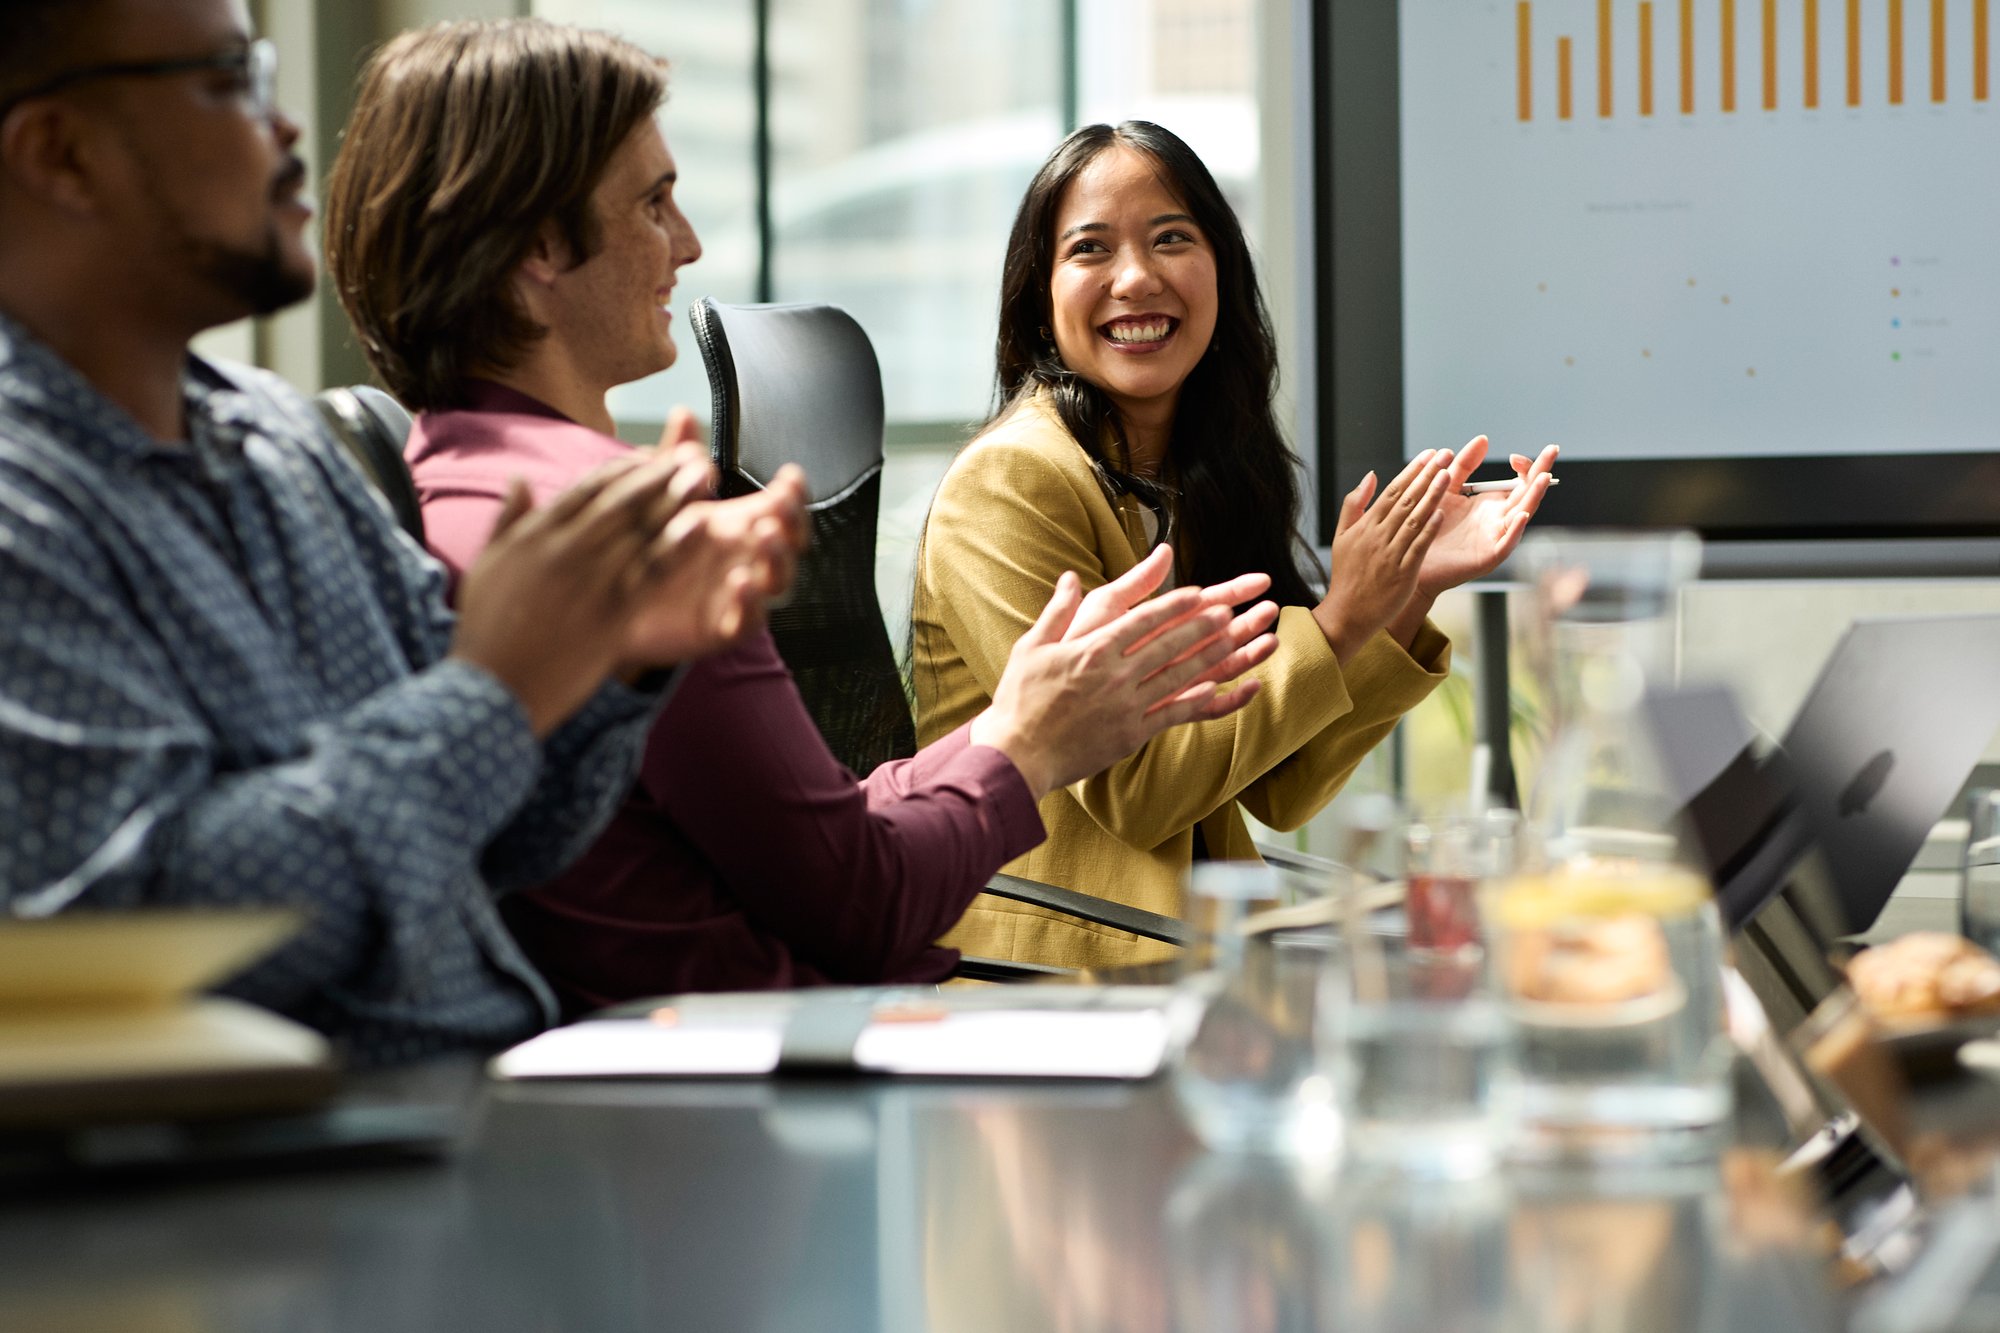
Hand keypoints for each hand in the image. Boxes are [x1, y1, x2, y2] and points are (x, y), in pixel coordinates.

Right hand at [450, 447, 718, 735]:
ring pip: (640, 531)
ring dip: (676, 499)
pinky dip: (676, 547)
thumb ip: (508, 520)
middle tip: (690, 453)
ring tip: (704, 475)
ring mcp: (590, 582)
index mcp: (535, 535)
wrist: (492, 688)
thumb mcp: (488, 565)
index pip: (586, 488)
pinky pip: (651, 574)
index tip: (649, 454)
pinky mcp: (611, 614)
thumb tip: (518, 480)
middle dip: (658, 473)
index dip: (622, 468)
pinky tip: (700, 526)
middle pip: (621, 502)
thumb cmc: (486, 630)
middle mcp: (564, 550)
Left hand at [619, 452, 810, 668]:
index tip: (791, 476)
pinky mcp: (722, 628)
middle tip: (781, 506)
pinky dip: (750, 604)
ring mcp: (739, 595)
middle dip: (793, 522)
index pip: (781, 508)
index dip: (793, 494)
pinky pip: (747, 620)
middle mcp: (746, 559)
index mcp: (739, 526)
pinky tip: (740, 582)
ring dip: (778, 558)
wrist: (614, 605)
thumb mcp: (657, 500)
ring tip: (763, 536)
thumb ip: (675, 460)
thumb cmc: (647, 550)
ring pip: (777, 582)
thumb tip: (684, 413)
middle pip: (789, 543)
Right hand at [970, 549, 1280, 798]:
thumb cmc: (1020, 699)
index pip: (1143, 619)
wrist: (1017, 754)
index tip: (1201, 592)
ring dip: (1217, 655)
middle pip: (1173, 643)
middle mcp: (1116, 675)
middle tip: (1239, 608)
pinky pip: (1177, 713)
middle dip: (1209, 623)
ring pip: (1183, 675)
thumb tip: (1071, 578)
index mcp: (1093, 649)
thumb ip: (1059, 611)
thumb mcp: (1031, 646)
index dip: (1176, 604)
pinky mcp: (1134, 733)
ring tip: (1244, 640)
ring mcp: (1129, 705)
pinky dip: (1205, 700)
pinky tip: (1229, 688)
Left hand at [1064, 545, 1277, 698]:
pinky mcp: (1163, 713)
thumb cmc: (1071, 651)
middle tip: (1273, 610)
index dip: (1232, 591)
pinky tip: (1251, 688)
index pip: (1201, 604)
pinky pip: (1201, 708)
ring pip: (1216, 668)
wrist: (1052, 701)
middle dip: (1246, 621)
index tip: (1261, 580)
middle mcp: (1165, 653)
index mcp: (1153, 625)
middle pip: (1215, 635)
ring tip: (1272, 642)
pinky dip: (1228, 700)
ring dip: (1244, 655)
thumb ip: (1135, 584)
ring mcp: (1167, 683)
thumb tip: (1165, 550)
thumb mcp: (1102, 610)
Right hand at [1312, 448, 1452, 660]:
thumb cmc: (1347, 576)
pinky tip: (1440, 513)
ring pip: (1414, 519)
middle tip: (1445, 456)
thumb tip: (1371, 476)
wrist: (1348, 613)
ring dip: (1432, 496)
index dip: (1412, 471)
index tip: (1428, 455)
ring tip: (1448, 476)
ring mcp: (1390, 555)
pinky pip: (1417, 547)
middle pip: (1406, 500)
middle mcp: (1378, 537)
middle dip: (1427, 475)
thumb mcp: (1341, 536)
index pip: (1392, 492)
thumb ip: (1354, 504)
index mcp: (1365, 526)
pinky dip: (1428, 529)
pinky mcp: (1402, 573)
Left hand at [1414, 437, 1557, 598]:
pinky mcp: (1488, 556)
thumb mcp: (1446, 487)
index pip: (1519, 481)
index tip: (1515, 457)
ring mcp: (1496, 537)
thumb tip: (1482, 440)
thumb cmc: (1430, 525)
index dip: (1523, 467)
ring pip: (1522, 514)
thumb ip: (1463, 465)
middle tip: (1552, 450)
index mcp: (1491, 503)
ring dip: (1534, 495)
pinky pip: (1506, 543)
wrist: (1413, 557)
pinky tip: (1520, 515)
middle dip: (1541, 471)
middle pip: (1527, 492)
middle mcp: (1498, 519)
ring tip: (1543, 478)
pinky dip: (1515, 529)